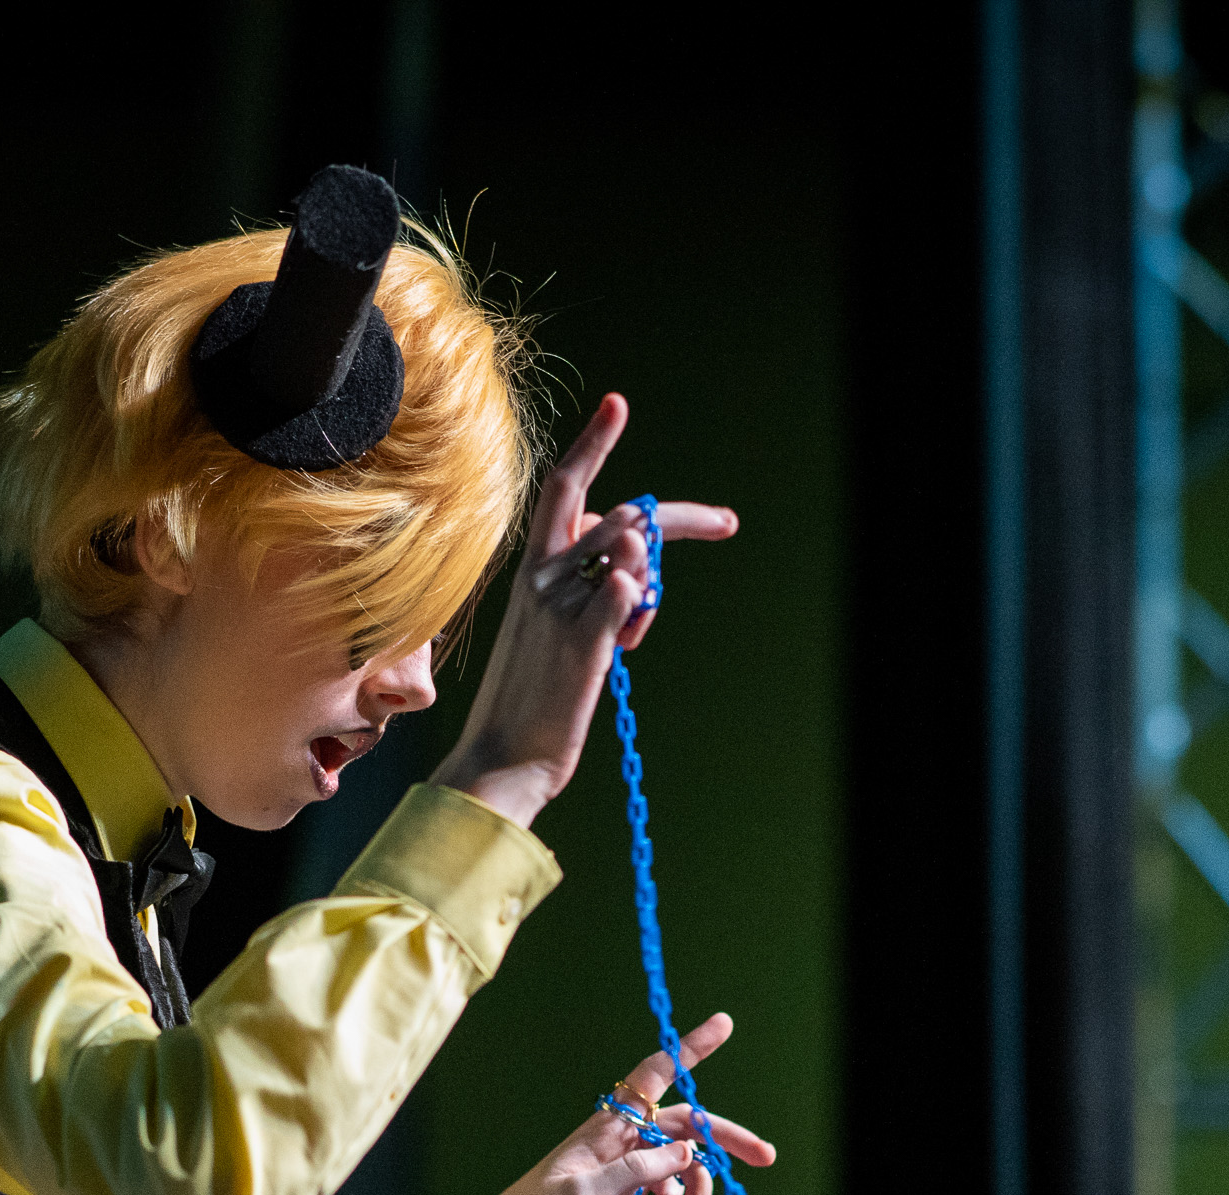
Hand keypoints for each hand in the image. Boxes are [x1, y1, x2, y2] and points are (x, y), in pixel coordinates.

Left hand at [423, 1013, 776, 1194]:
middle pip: (682, 1124)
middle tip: (765, 1157)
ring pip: (677, 1161)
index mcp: (602, 1129)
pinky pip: (662, 1186)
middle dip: (723, 1138)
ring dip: (698, 1184)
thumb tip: (687, 1150)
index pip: (654, 1076)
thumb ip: (638, 1171)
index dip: (690, 1049)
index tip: (724, 1024)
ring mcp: (615, 1170)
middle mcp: (613, 1142)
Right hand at [428, 392, 737, 827]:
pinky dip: (635, 602)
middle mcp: (542, 577)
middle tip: (724, 524)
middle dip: (679, 517)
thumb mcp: (555, 627)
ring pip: (633, 555)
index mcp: (532, 569)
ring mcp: (561, 606)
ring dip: (649, 588)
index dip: (594, 443)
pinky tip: (620, 635)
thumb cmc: (533, 696)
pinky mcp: (582, 640)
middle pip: (622, 515)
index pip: (566, 487)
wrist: (505, 755)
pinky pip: (625, 594)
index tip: (617, 404)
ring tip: (625, 637)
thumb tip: (630, 552)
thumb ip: (589, 582)